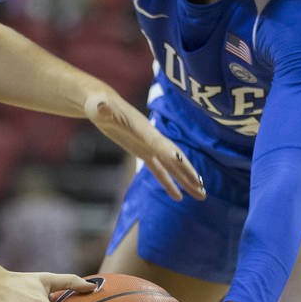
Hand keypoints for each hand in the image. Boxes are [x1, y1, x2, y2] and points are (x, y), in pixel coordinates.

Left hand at [83, 90, 205, 200]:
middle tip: (202, 188)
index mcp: (143, 129)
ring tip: (201, 195)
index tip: (185, 168)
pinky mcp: (143, 152)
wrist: (102, 105)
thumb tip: (100, 107)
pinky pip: (159, 170)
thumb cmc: (99, 105)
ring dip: (185, 181)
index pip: (159, 144)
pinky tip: (178, 196)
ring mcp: (149, 146)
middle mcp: (152, 138)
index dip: (171, 155)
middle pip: (173, 157)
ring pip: (171, 166)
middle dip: (188, 172)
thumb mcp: (98, 107)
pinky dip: (168, 183)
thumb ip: (102, 109)